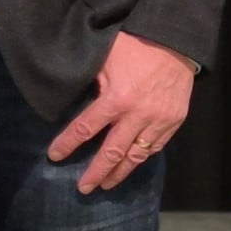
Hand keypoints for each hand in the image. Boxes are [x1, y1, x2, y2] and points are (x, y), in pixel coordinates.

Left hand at [47, 32, 194, 193]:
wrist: (175, 41)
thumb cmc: (134, 46)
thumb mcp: (103, 60)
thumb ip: (90, 83)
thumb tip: (71, 98)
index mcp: (116, 99)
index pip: (85, 129)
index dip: (67, 144)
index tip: (54, 156)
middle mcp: (137, 115)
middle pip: (112, 152)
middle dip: (96, 172)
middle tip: (83, 188)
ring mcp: (158, 120)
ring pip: (136, 154)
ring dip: (120, 171)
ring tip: (107, 184)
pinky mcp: (174, 120)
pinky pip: (156, 146)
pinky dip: (142, 157)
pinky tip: (131, 164)